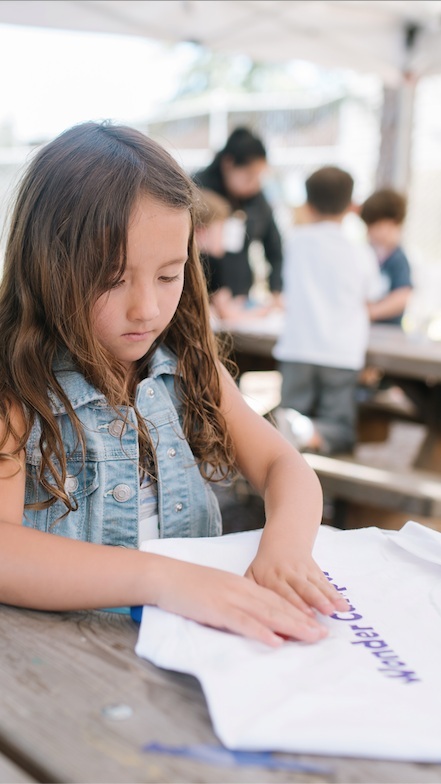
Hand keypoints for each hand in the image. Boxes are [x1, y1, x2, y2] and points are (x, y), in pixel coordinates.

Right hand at [151, 556, 328, 646]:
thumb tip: (253, 618)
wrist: (164, 575)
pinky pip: (242, 622)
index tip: (316, 623)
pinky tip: (275, 641)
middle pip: (278, 607)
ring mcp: (230, 598)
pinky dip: (261, 632)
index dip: (298, 612)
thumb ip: (236, 602)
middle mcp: (241, 590)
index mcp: (242, 585)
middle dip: (303, 621)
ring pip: (267, 614)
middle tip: (324, 634)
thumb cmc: (188, 585)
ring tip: (312, 637)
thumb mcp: (218, 590)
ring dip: (292, 626)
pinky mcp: (217, 609)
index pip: (276, 600)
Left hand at [244, 548, 349, 618]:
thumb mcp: (251, 575)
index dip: (294, 603)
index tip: (303, 615)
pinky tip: (344, 606)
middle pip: (302, 588)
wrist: (284, 541)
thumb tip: (255, 622)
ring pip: (317, 586)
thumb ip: (251, 595)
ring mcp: (305, 572)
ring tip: (336, 609)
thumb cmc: (264, 566)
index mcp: (271, 576)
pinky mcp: (316, 573)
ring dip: (327, 597)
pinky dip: (335, 595)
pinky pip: (326, 584)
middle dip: (314, 600)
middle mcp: (289, 574)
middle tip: (323, 613)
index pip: (282, 591)